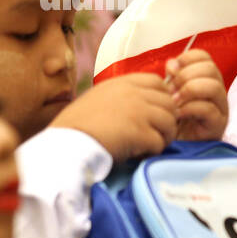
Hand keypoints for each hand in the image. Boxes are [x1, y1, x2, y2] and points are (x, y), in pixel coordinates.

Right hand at [50, 72, 177, 161]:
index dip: (162, 98)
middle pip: (169, 103)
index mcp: (122, 83)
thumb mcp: (99, 98)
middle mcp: (133, 93)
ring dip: (164, 137)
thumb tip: (146, 103)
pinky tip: (139, 154)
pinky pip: (160, 142)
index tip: (156, 112)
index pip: (158, 82)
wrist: (66, 143)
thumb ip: (123, 96)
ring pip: (170, 122)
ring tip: (149, 146)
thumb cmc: (78, 125)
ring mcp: (138, 112)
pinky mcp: (140, 133)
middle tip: (156, 134)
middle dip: (167, 120)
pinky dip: (153, 151)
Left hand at [164, 50, 227, 140]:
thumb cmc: (170, 121)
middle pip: (211, 69)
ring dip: (190, 90)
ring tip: (174, 101)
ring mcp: (220, 109)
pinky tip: (177, 114)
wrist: (170, 148)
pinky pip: (208, 108)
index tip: (171, 69)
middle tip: (171, 89)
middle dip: (187, 75)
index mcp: (204, 80)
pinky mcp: (218, 125)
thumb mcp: (168, 95)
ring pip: (213, 86)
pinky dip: (189, 108)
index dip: (187, 59)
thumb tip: (171, 64)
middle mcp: (216, 92)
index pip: (204, 58)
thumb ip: (171, 78)